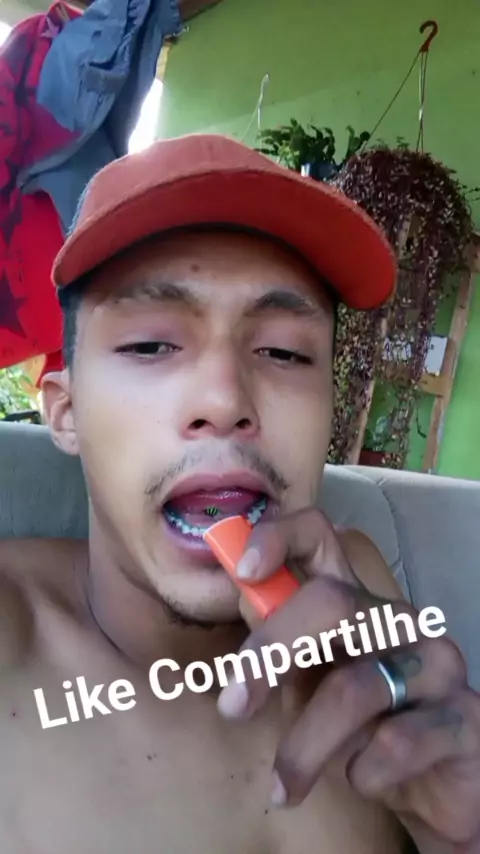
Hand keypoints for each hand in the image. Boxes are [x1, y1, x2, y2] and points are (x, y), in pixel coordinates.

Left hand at [216, 508, 479, 849]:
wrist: (436, 788)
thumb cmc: (361, 726)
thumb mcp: (308, 680)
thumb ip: (280, 640)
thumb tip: (242, 593)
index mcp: (352, 602)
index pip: (319, 535)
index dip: (278, 538)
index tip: (243, 571)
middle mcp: (397, 619)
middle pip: (330, 601)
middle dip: (270, 652)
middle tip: (232, 708)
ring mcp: (436, 664)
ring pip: (354, 688)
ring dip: (305, 747)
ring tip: (284, 786)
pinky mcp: (466, 718)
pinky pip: (396, 743)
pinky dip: (362, 773)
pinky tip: (362, 782)